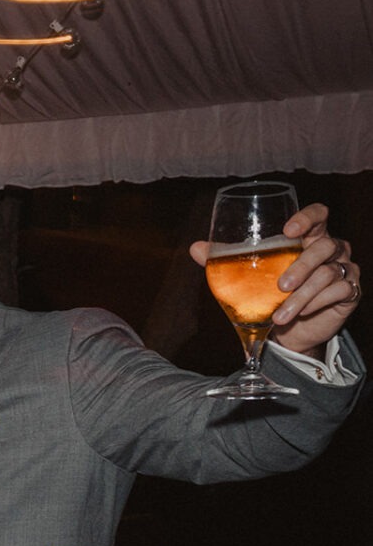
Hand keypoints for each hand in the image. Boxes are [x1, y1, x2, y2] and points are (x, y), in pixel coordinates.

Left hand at [190, 203, 360, 358]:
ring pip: (328, 272)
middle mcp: (330, 248)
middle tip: (279, 286)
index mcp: (308, 237)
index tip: (289, 230)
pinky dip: (317, 303)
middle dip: (301, 266)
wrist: (288, 332)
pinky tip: (301, 314)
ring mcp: (343, 268)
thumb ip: (224, 259)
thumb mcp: (246, 276)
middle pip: (324, 246)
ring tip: (279, 314)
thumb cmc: (268, 294)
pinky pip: (340, 290)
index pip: (319, 214)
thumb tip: (196, 248)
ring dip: (302, 295)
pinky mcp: (349, 291)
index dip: (307, 217)